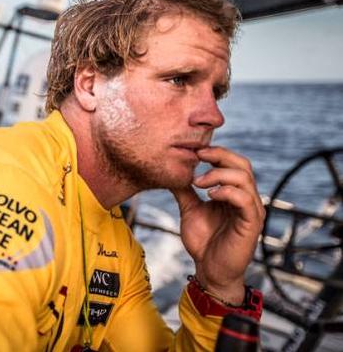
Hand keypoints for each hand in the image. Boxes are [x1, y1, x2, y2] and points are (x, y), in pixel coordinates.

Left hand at [171, 146, 264, 303]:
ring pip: (245, 178)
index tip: (194, 151)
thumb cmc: (203, 241)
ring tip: (198, 182)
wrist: (209, 270)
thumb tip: (170, 171)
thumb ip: (184, 190)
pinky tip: (210, 195)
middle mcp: (246, 198)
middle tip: (198, 156)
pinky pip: (245, 200)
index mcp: (234, 192)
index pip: (233, 162)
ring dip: (219, 174)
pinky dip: (227, 191)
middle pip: (243, 164)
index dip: (216, 152)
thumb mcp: (190, 209)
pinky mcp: (252, 224)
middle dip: (220, 155)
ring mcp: (251, 210)